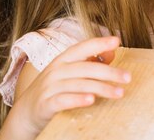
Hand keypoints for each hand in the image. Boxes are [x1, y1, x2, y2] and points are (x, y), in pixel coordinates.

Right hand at [10, 36, 129, 137]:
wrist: (25, 113)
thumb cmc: (54, 89)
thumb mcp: (70, 73)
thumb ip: (90, 63)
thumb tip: (112, 53)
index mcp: (63, 59)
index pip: (82, 47)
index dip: (99, 43)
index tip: (116, 41)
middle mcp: (56, 70)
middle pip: (85, 67)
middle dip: (109, 72)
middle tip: (128, 77)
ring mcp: (49, 87)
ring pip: (78, 84)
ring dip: (101, 88)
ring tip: (119, 92)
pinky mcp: (46, 104)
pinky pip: (63, 100)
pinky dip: (77, 99)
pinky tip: (91, 100)